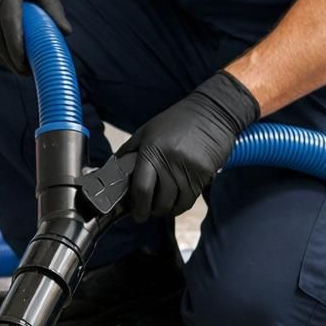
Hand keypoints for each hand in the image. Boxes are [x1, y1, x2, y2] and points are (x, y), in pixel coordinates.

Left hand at [119, 71, 260, 220]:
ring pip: (176, 204)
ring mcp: (189, 169)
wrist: (212, 111)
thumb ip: (129, 151)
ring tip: (162, 207)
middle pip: (160, 201)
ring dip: (167, 210)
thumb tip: (113, 171)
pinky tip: (176, 201)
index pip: (142, 188)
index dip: (138, 207)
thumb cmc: (176, 121)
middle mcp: (170, 162)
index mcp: (151, 150)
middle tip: (147, 212)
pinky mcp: (204, 174)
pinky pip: (191, 198)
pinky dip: (182, 204)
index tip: (136, 214)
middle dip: (151, 211)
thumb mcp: (146, 131)